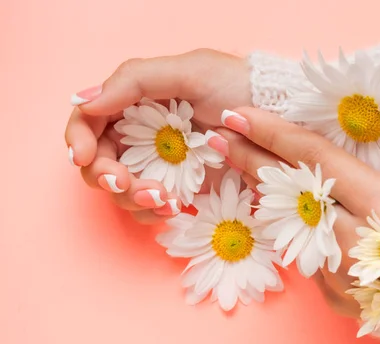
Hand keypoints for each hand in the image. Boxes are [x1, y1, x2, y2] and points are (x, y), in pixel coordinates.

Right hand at [64, 49, 251, 223]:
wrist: (276, 116)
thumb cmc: (235, 86)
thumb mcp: (189, 71)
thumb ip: (134, 81)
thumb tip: (85, 102)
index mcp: (134, 103)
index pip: (88, 122)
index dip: (78, 141)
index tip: (85, 157)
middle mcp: (140, 135)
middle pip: (99, 163)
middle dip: (107, 178)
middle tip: (126, 183)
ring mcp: (159, 165)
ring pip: (121, 190)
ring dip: (133, 199)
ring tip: (164, 198)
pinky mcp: (179, 188)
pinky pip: (150, 207)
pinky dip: (154, 211)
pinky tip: (173, 206)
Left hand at [208, 108, 379, 318]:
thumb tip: (358, 130)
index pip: (316, 160)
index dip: (272, 135)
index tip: (236, 116)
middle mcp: (360, 245)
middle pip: (291, 194)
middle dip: (250, 164)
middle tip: (219, 142)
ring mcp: (346, 278)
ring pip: (294, 226)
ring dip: (273, 199)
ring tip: (256, 172)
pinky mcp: (341, 300)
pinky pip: (312, 257)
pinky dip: (306, 234)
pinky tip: (309, 219)